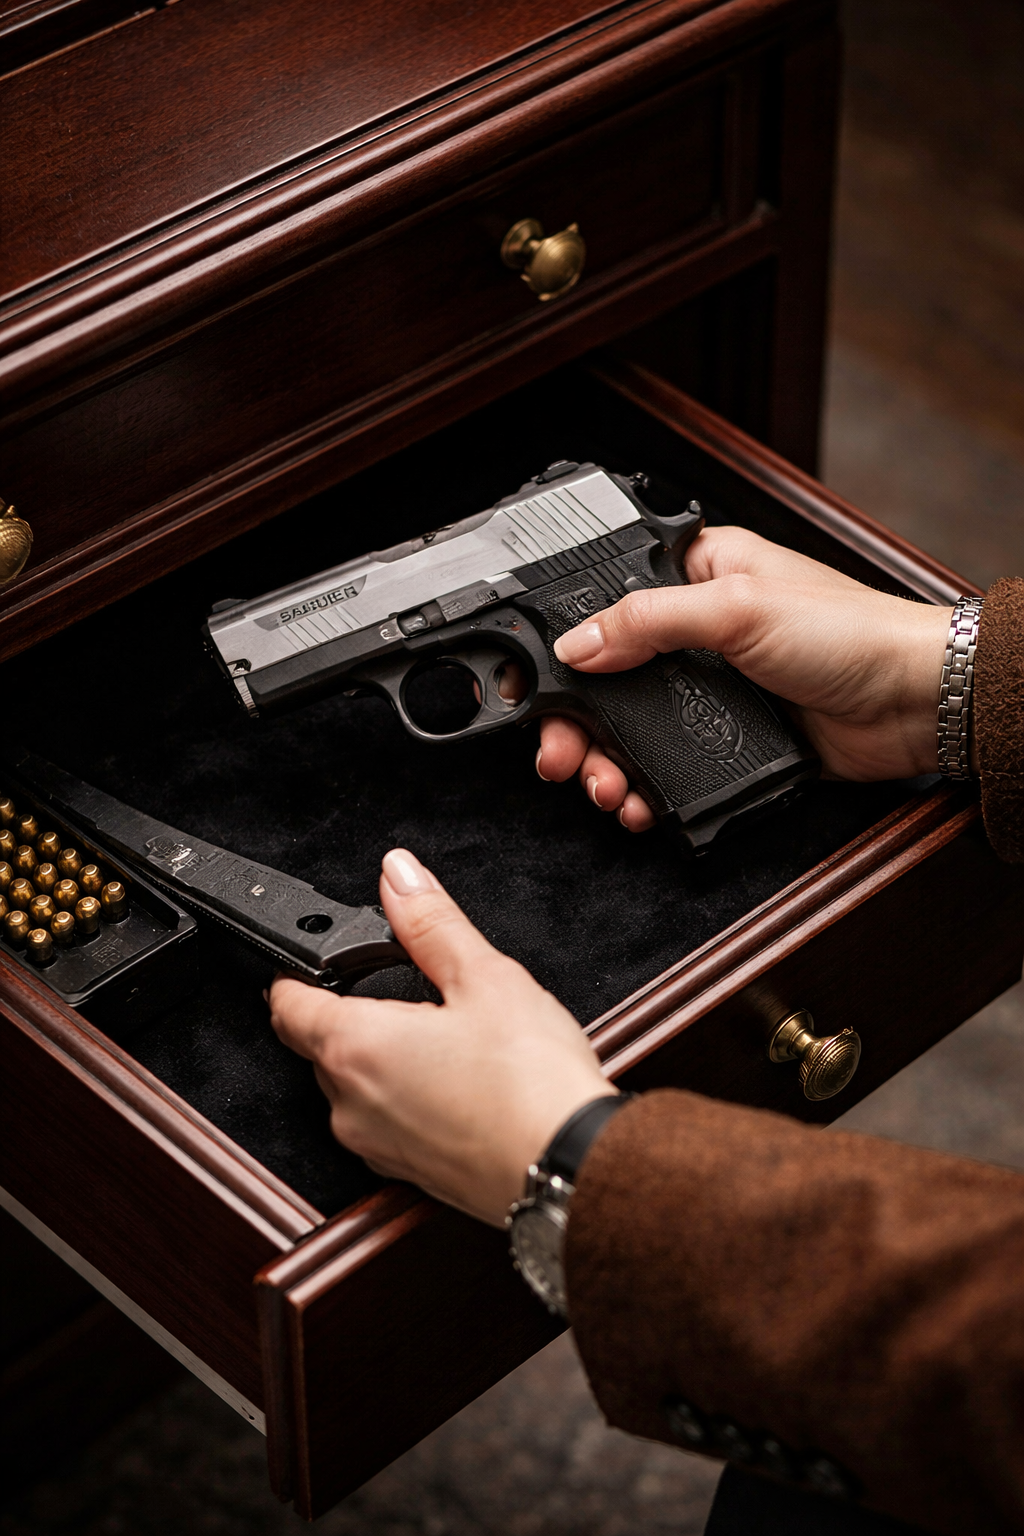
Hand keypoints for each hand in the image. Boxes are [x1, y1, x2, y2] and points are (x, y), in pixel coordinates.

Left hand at [268, 849, 615, 1225]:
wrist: (571, 1171)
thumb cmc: (530, 1083)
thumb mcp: (485, 977)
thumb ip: (430, 921)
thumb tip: (398, 876)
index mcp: (353, 1047)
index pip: (285, 1002)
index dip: (295, 971)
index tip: (315, 957)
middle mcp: (348, 1104)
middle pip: (318, 1045)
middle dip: (347, 1011)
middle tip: (398, 987)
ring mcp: (375, 1147)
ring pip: (352, 1087)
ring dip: (378, 1057)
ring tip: (439, 1035)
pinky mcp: (407, 1174)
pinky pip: (384, 1122)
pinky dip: (404, 1095)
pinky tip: (454, 1081)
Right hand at [535, 526, 953, 830]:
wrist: (913, 703)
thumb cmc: (851, 632)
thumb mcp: (737, 608)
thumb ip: (647, 621)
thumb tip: (576, 644)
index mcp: (698, 573)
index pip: (607, 601)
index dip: (567, 643)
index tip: (535, 685)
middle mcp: (698, 629)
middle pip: (607, 677)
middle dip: (576, 723)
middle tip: (558, 754)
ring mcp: (712, 688)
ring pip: (632, 728)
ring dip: (606, 761)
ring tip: (602, 785)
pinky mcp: (730, 737)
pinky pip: (669, 765)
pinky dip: (645, 786)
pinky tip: (636, 802)